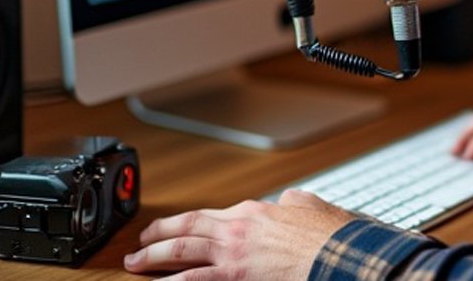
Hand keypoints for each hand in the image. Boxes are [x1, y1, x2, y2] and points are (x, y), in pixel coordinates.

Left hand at [124, 189, 355, 278]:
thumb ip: (294, 202)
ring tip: (134, 263)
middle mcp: (237, 227)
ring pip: (180, 251)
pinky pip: (192, 280)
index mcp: (255, 211)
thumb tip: (289, 199)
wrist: (338, 254)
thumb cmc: (330, 235)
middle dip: (158, 234)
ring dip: (152, 257)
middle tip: (140, 242)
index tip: (178, 228)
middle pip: (186, 227)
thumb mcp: (311, 207)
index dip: (189, 222)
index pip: (211, 215)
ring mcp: (232, 253)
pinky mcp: (234, 276)